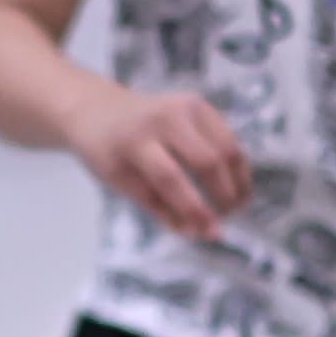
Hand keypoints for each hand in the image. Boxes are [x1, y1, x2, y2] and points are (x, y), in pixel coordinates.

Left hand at [67, 88, 253, 238]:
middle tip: (227, 218)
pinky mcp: (199, 103)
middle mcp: (161, 118)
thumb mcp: (123, 184)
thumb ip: (162, 210)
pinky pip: (228, 137)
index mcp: (133, 141)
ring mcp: (183, 105)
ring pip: (226, 147)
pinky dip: (236, 164)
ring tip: (237, 205)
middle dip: (223, 195)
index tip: (213, 232)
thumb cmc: (109, 154)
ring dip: (238, 181)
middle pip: (206, 160)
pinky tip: (234, 184)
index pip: (169, 178)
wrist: (97, 109)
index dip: (194, 208)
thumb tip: (203, 233)